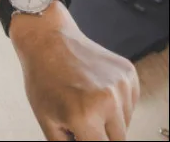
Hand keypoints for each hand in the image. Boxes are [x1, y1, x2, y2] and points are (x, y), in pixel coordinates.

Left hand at [10, 2, 139, 140]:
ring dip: (110, 120)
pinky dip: (117, 103)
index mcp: (84, 115)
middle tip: (82, 122)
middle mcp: (107, 100)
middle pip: (118, 140)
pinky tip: (95, 90)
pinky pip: (130, 103)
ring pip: (126, 122)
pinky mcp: (128, 73)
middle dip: (100, 136)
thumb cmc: (42, 77)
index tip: (84, 136)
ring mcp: (120, 84)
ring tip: (86, 102)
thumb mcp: (46, 119)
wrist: (48, 40)